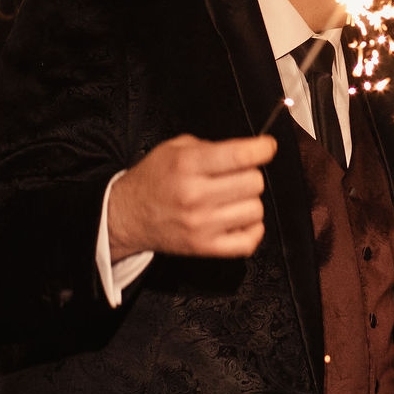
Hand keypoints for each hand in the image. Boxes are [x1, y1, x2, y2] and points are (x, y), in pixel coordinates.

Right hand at [106, 134, 274, 257]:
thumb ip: (211, 146)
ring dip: (249, 201)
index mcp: (188, 165)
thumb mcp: (174, 149)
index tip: (267, 147)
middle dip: (251, 174)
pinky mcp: (204, 247)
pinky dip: (251, 230)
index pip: (240, 156)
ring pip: (255, 210)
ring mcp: (201, 225)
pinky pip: (248, 241)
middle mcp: (195, 195)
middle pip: (254, 182)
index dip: (262, 148)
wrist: (127, 215)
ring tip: (232, 198)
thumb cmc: (153, 180)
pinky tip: (239, 219)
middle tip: (238, 175)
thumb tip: (248, 152)